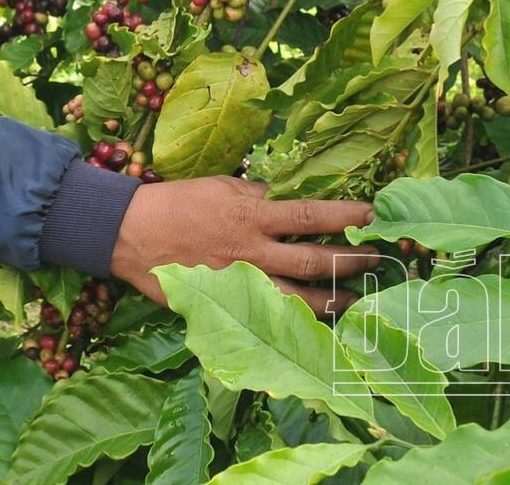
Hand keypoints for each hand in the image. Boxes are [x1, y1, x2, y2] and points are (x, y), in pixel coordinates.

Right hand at [109, 176, 378, 317]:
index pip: (312, 216)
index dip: (347, 216)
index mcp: (253, 216)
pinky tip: (317, 324)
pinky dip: (297, 323)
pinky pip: (270, 318)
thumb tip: (289, 199)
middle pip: (316, 262)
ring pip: (299, 301)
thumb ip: (259, 197)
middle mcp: (253, 253)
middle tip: (377, 260)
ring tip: (358, 300)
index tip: (373, 215)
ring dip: (334, 301)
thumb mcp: (224, 187)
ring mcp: (242, 285)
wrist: (132, 232)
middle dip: (352, 262)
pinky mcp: (228, 305)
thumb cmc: (178, 202)